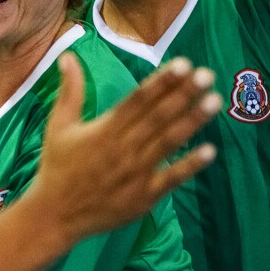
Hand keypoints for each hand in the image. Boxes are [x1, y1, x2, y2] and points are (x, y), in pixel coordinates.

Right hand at [35, 53, 219, 237]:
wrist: (55, 214)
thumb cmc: (57, 166)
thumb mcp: (59, 125)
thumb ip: (70, 91)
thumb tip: (67, 56)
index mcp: (104, 129)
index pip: (138, 100)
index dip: (161, 82)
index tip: (183, 64)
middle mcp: (123, 148)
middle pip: (158, 117)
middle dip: (183, 94)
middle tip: (207, 75)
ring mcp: (136, 173)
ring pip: (169, 142)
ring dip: (192, 121)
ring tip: (214, 101)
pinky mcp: (144, 196)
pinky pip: (171, 178)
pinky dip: (190, 165)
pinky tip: (210, 150)